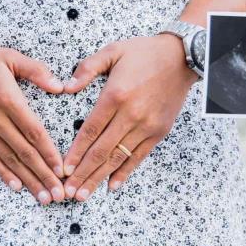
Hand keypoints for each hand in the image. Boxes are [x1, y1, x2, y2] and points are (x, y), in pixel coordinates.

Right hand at [0, 33, 66, 204]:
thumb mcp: (9, 57)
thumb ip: (36, 71)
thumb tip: (60, 87)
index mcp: (8, 99)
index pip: (34, 132)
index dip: (49, 153)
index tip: (62, 170)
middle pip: (24, 152)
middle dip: (44, 175)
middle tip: (59, 194)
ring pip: (9, 160)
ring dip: (28, 180)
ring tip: (43, 197)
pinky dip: (3, 173)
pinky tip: (16, 186)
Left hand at [60, 35, 196, 201]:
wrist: (181, 57)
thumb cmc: (144, 52)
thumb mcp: (112, 51)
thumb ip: (87, 68)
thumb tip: (66, 87)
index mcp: (115, 95)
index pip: (90, 130)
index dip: (75, 153)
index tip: (64, 169)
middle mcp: (131, 114)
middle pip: (102, 150)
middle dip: (83, 173)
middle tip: (69, 192)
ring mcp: (147, 125)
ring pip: (119, 157)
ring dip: (100, 178)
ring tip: (85, 194)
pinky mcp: (159, 131)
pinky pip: (139, 156)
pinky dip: (126, 172)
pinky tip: (112, 185)